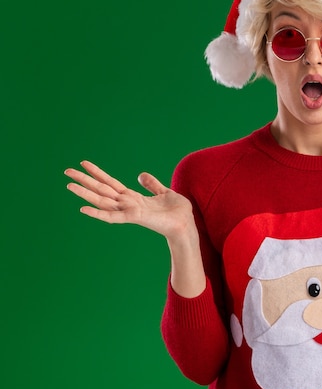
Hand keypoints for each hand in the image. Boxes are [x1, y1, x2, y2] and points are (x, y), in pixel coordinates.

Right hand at [65, 161, 195, 241]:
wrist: (186, 225)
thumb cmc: (177, 212)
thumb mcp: (164, 192)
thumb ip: (152, 185)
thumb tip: (141, 175)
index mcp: (134, 198)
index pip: (111, 183)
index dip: (98, 173)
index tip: (84, 163)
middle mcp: (128, 204)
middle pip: (102, 190)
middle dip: (85, 180)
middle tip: (67, 171)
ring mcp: (129, 211)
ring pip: (102, 200)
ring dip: (85, 193)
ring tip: (69, 185)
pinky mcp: (134, 218)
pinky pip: (112, 216)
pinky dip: (97, 213)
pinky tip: (83, 208)